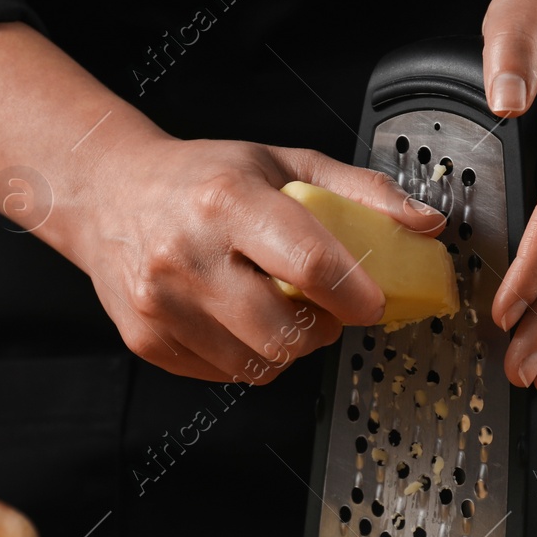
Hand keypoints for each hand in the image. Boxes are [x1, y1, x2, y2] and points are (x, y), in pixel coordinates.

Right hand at [61, 134, 445, 383]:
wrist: (109, 195)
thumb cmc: (203, 178)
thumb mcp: (283, 162)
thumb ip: (360, 191)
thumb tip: (426, 224)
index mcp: (227, 201)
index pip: (310, 264)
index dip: (355, 294)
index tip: (373, 303)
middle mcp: (187, 254)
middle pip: (286, 331)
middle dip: (322, 330)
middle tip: (322, 308)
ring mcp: (162, 304)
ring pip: (258, 363)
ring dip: (285, 347)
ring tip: (276, 309)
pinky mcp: (147, 340)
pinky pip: (223, 373)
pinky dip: (244, 355)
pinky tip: (235, 319)